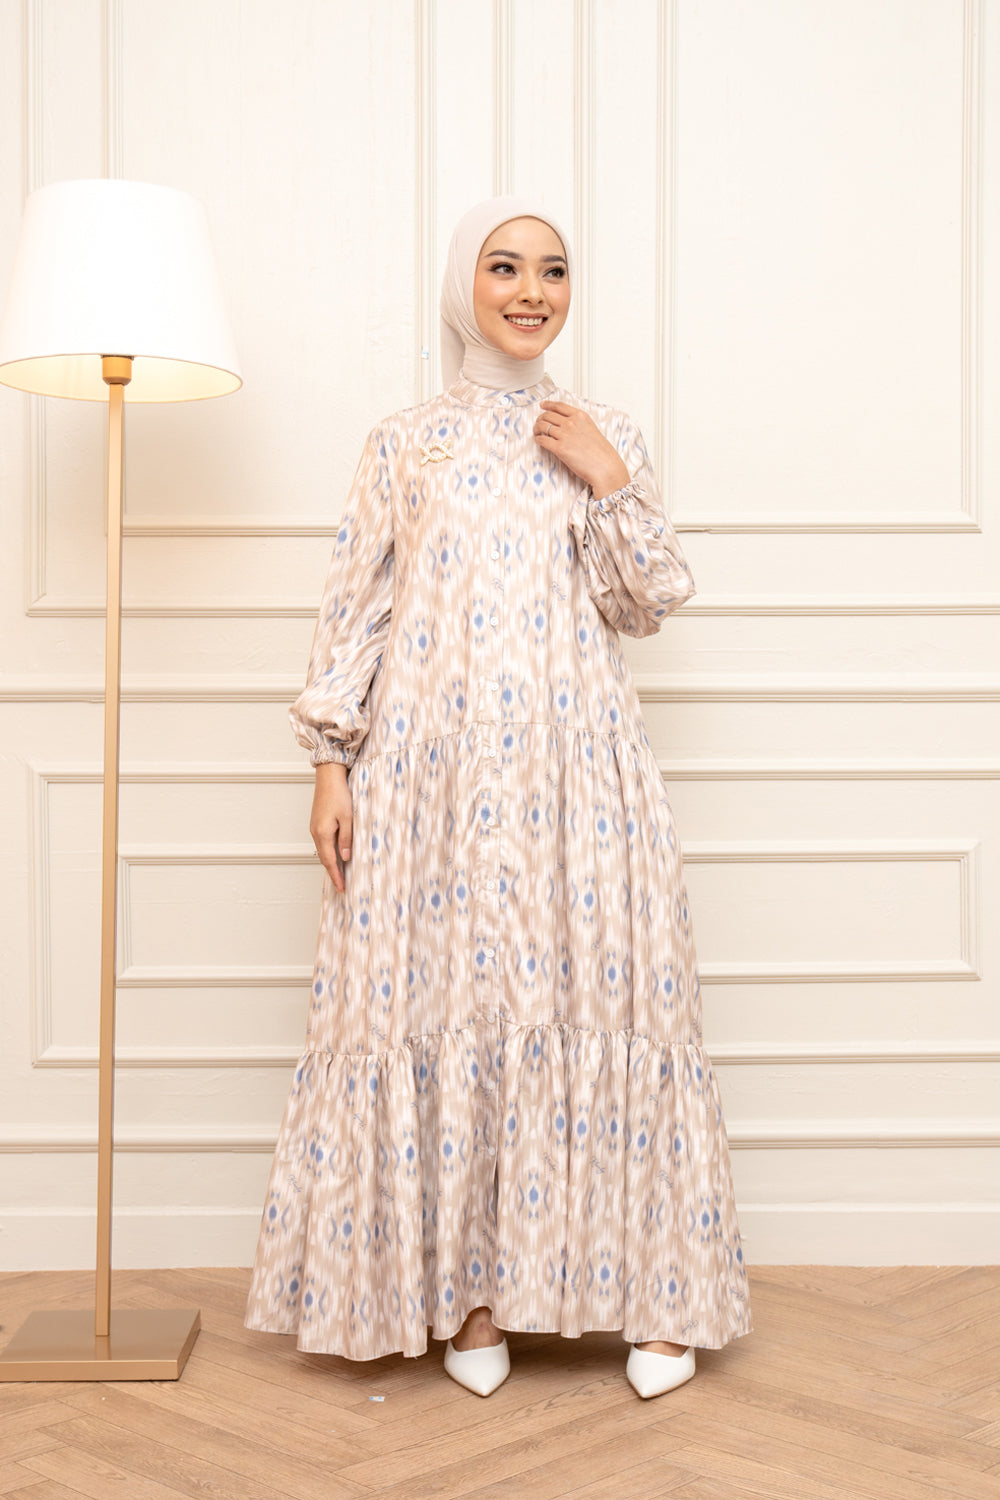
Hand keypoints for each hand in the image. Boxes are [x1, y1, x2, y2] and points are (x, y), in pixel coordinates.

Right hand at [310, 761, 351, 892]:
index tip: (341, 888)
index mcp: (323, 833)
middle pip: (324, 859)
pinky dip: (329, 852)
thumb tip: (345, 857)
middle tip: (341, 886)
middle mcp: (316, 833)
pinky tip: (336, 855)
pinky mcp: (317, 822)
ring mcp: (315, 827)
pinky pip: (322, 843)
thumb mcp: (348, 818)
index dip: (336, 876)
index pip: (330, 861)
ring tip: (340, 874)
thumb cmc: (339, 794)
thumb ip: (347, 839)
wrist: (328, 777)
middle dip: (333, 873)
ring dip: (331, 863)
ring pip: (323, 851)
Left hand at [533, 400, 629, 499]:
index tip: (542, 405)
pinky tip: (539, 441)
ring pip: (542, 426)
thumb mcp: (592, 429)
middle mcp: (571, 423)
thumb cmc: (601, 453)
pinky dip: (538, 439)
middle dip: (540, 418)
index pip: (559, 406)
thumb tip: (567, 424)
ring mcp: (565, 435)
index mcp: (580, 416)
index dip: (548, 405)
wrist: (605, 467)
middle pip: (547, 415)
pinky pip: (542, 440)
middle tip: (538, 423)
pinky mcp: (559, 449)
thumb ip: (579, 424)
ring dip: (536, 429)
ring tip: (537, 433)